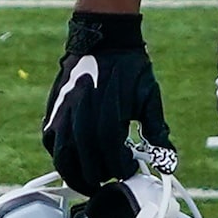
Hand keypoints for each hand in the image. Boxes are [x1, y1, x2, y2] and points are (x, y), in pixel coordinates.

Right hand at [42, 11, 173, 217]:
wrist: (104, 37)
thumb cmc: (130, 67)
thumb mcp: (150, 97)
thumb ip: (157, 131)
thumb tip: (167, 160)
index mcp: (108, 117)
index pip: (113, 160)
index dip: (122, 170)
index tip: (130, 169)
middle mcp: (82, 118)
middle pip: (86, 165)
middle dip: (99, 177)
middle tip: (110, 178)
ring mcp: (64, 114)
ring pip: (63, 157)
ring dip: (74, 175)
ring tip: (88, 180)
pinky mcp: (53, 108)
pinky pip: (49, 140)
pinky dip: (59, 155)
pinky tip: (71, 159)